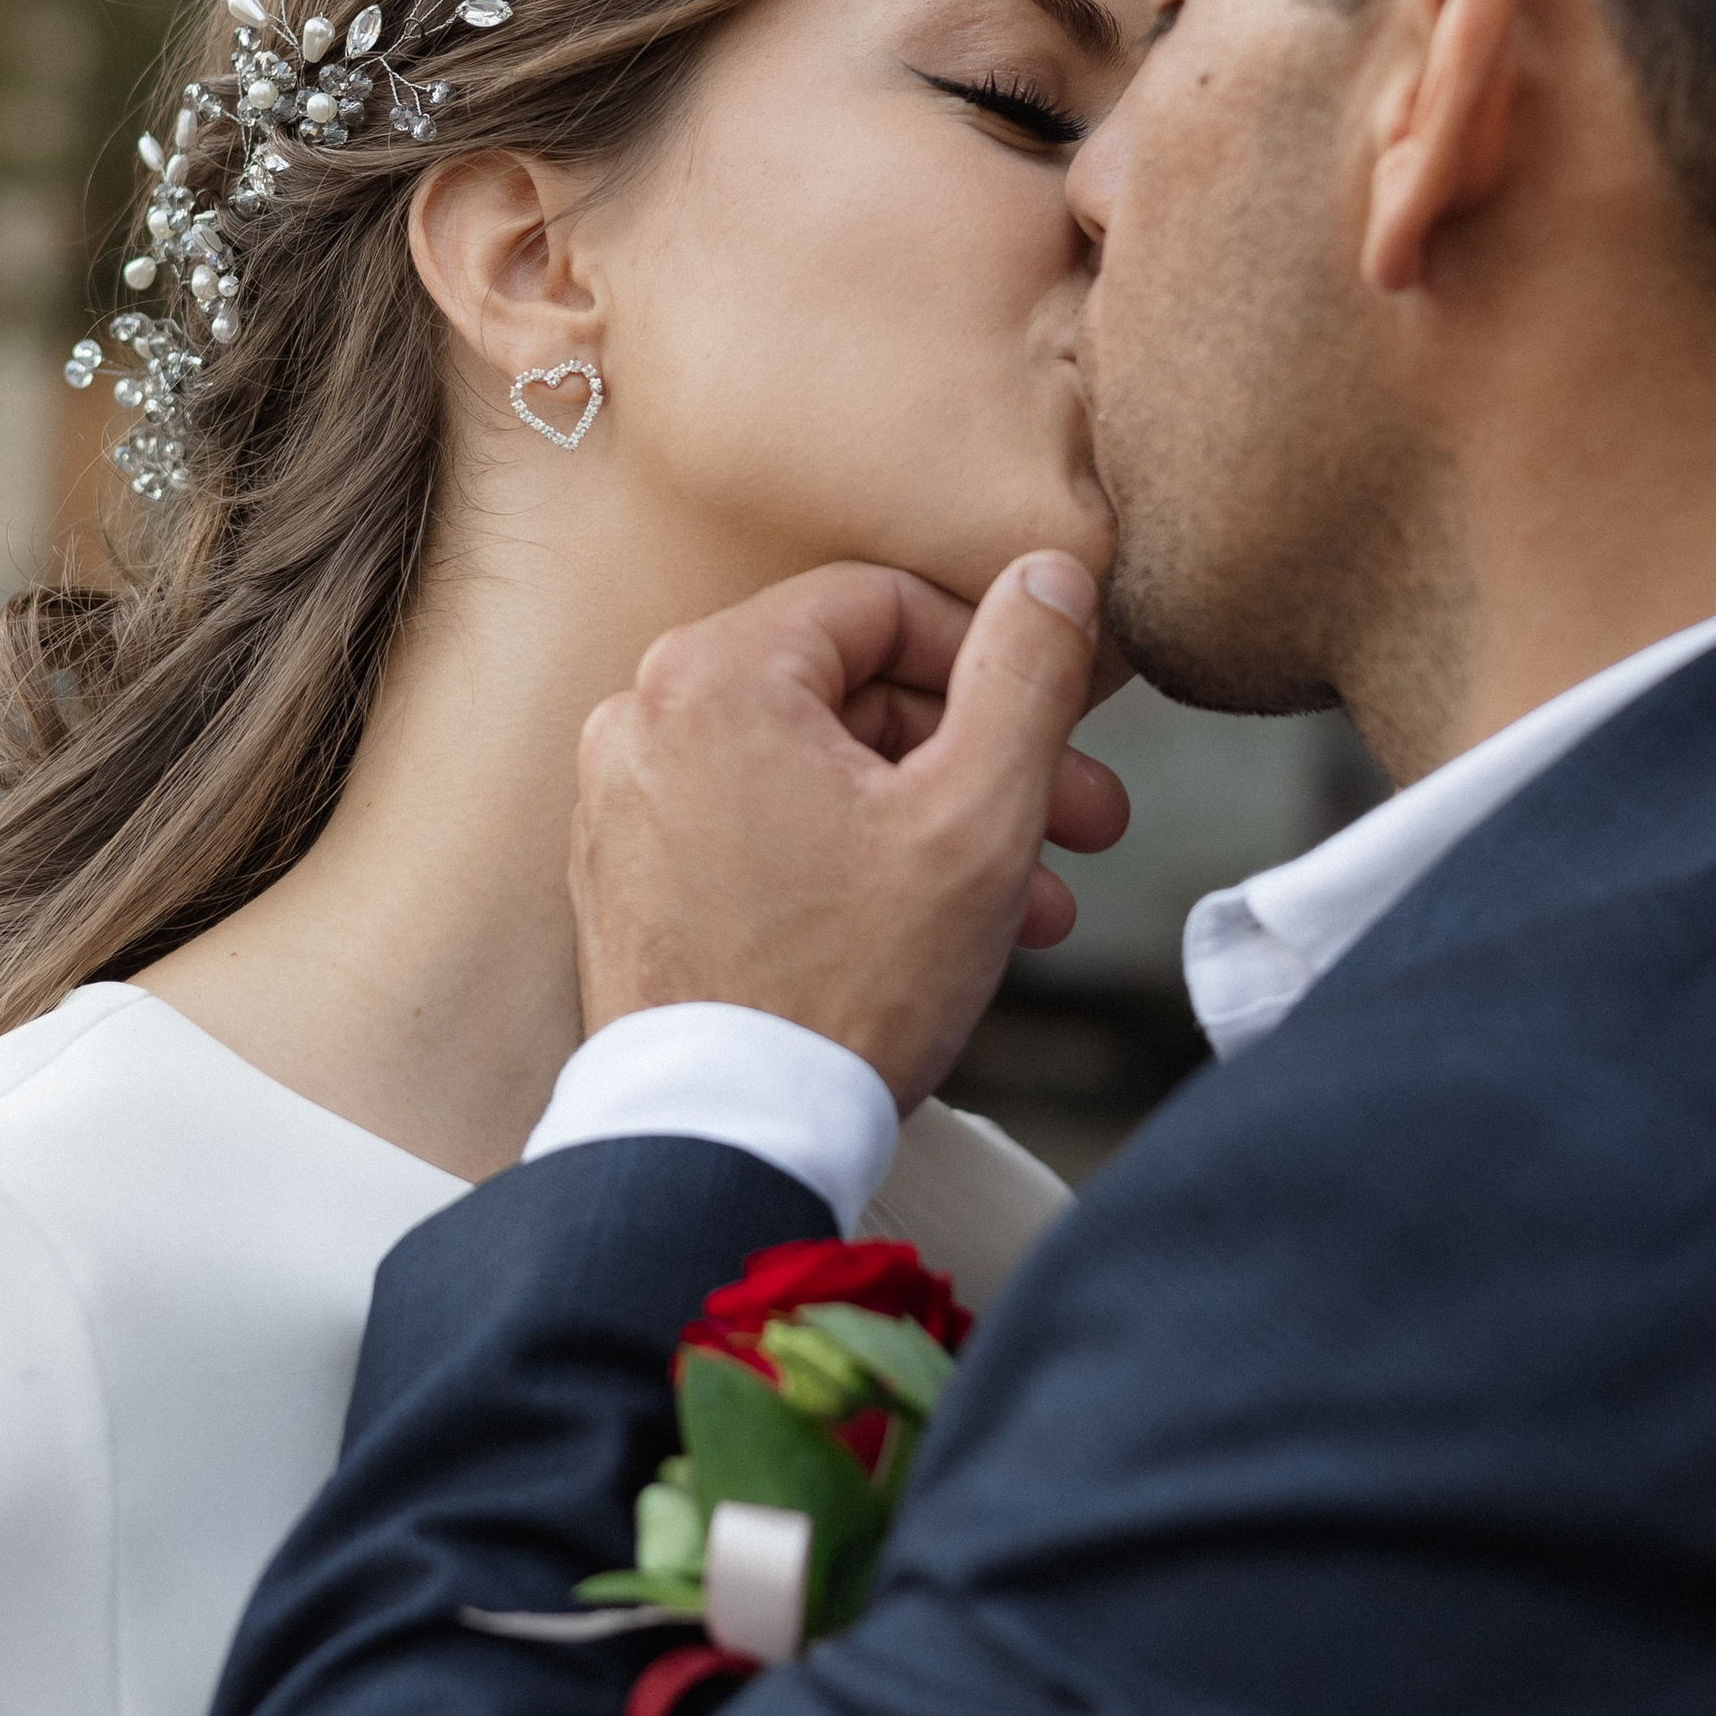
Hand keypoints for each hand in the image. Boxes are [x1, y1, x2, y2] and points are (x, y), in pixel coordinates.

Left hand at [569, 553, 1132, 1114]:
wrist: (724, 1143)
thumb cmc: (846, 987)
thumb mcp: (976, 817)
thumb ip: (1027, 674)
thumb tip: (1052, 572)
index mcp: (715, 675)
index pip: (883, 604)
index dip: (994, 657)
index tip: (1065, 725)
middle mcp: (646, 719)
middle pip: (854, 693)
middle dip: (985, 759)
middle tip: (1088, 821)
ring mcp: (627, 801)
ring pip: (822, 769)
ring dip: (938, 822)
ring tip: (1034, 902)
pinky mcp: (629, 877)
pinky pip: (766, 827)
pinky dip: (855, 858)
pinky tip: (943, 926)